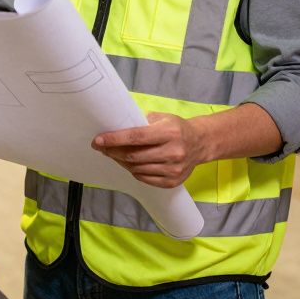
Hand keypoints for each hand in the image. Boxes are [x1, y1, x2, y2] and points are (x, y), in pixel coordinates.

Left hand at [92, 112, 207, 188]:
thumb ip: (140, 122)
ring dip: (121, 161)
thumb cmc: (177, 128)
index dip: (114, 139)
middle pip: (133, 156)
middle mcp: (173, 152)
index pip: (135, 137)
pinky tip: (130, 163)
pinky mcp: (173, 181)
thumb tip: (115, 126)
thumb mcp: (161, 118)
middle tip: (102, 147)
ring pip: (137, 168)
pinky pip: (144, 178)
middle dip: (113, 151)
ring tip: (114, 154)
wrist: (201, 143)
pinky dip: (133, 171)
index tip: (98, 140)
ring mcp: (174, 169)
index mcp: (169, 133)